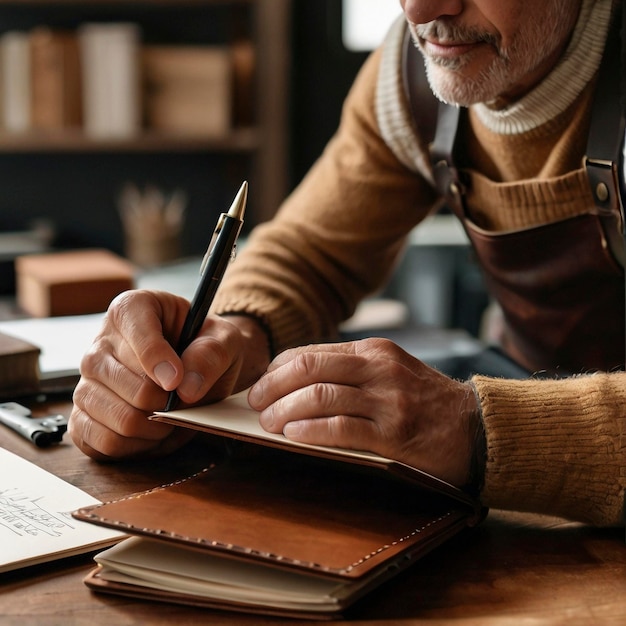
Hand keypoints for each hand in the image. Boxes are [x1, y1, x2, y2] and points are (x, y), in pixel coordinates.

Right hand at [69, 289, 269, 460]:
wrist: (196, 373)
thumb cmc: (205, 349)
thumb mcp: (224, 340)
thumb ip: (212, 353)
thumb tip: (187, 386)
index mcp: (133, 309)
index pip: (136, 331)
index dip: (158, 359)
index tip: (176, 379)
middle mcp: (101, 343)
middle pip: (131, 385)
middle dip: (167, 402)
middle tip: (183, 400)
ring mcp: (87, 381)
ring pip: (118, 418)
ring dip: (155, 428)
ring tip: (169, 416)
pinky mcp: (82, 416)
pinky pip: (103, 441)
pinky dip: (136, 446)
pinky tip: (150, 434)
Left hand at [248, 338, 479, 486]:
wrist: (478, 427)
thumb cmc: (426, 401)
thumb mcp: (391, 371)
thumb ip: (350, 370)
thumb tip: (297, 382)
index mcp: (374, 350)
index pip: (311, 351)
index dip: (277, 368)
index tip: (262, 384)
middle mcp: (379, 369)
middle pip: (309, 367)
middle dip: (272, 386)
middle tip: (255, 403)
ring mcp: (388, 400)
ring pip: (320, 395)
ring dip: (284, 410)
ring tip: (268, 423)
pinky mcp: (395, 434)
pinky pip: (341, 428)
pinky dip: (310, 431)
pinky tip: (293, 435)